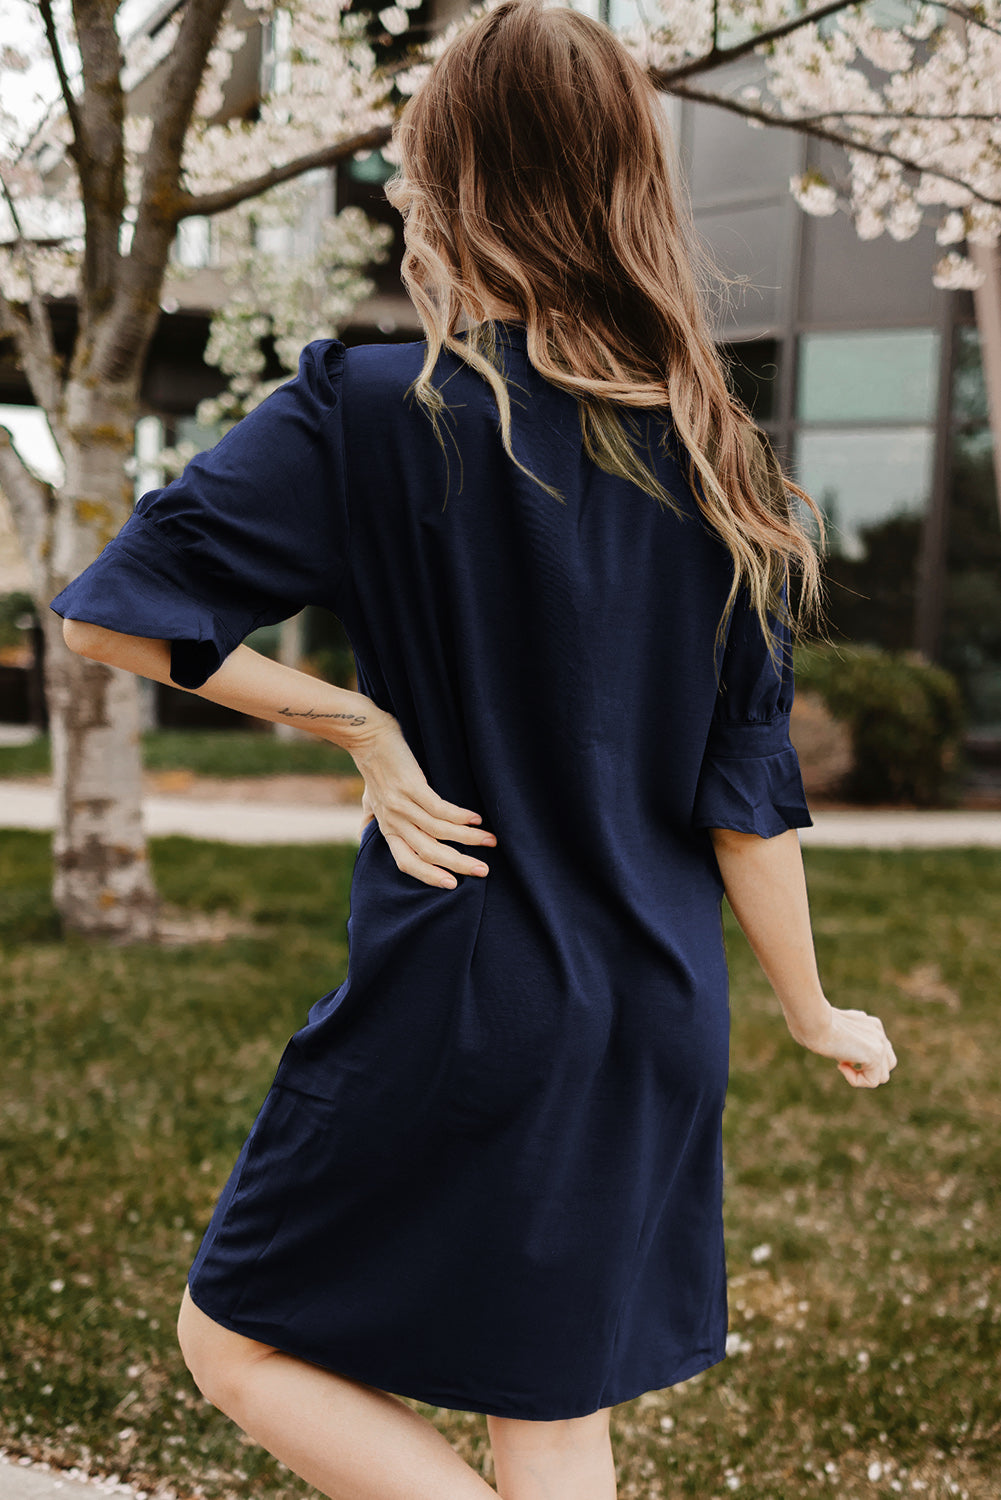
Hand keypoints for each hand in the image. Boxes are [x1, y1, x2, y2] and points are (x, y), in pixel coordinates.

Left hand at [349, 710, 495, 888]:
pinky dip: (460, 816)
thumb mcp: (370, 799)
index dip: (430, 876)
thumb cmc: (374, 768)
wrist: (367, 736)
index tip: (454, 885)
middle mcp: (394, 821)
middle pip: (428, 852)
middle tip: (484, 871)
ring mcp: (402, 804)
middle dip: (458, 864)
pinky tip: (477, 819)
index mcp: (387, 828)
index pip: (407, 863)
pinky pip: (439, 808)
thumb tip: (365, 832)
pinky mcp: (411, 786)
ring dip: (469, 838)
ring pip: (439, 831)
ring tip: (491, 841)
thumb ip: (372, 818)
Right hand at [791, 1003, 897, 1087]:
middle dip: (868, 1070)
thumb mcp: (831, 1029)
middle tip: (843, 1062)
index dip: (861, 1059)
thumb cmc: (810, 1024)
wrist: (813, 1020)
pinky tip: (840, 1065)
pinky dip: (855, 1080)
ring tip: (842, 1064)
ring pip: (882, 1076)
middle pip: (888, 1063)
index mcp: (869, 1023)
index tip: (839, 1052)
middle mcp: (878, 1031)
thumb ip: (845, 1038)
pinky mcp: (875, 1054)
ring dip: (861, 1076)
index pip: (880, 1049)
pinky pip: (872, 1081)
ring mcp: (879, 1042)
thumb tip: (846, 1055)